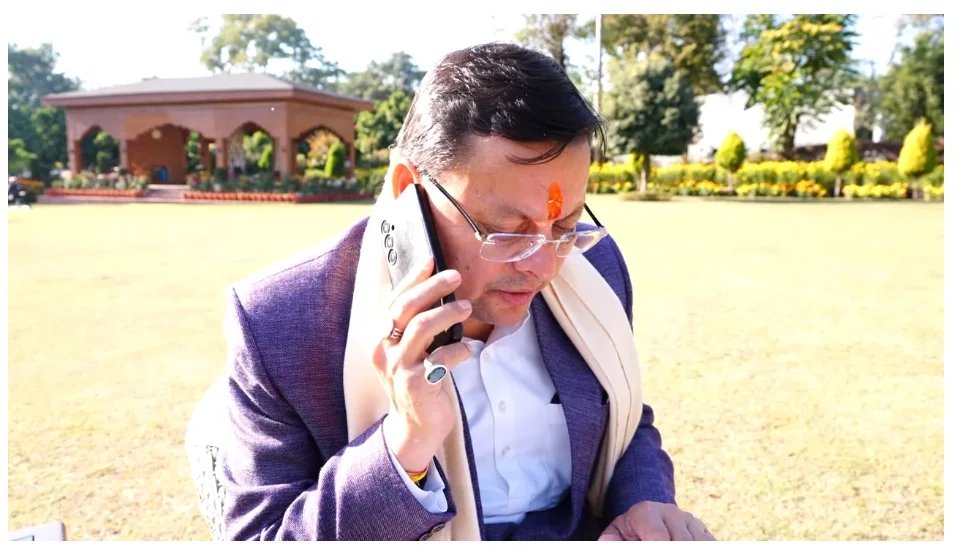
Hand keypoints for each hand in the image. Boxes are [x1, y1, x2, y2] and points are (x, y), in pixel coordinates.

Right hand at [375, 258, 472, 472]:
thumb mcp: (410, 351)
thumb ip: (416, 325)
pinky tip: (468, 350)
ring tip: (467, 307)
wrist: (415, 427)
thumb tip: (438, 289)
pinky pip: (441, 358)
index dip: (412, 278)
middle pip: (405, 308)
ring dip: (447, 313)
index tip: (431, 259)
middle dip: (432, 287)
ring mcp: (398, 368)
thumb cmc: (418, 381)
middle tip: (456, 276)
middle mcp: (383, 350)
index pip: (394, 300)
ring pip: (421, 327)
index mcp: (380, 338)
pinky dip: (459, 350)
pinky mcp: (416, 384)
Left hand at [598, 501, 714, 540]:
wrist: (648, 518)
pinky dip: (700, 547)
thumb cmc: (630, 532)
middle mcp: (671, 512)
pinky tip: (690, 547)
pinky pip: (709, 543)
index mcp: (646, 512)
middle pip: (682, 542)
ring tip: (674, 548)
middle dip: (674, 548)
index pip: (659, 538)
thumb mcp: (617, 533)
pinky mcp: (703, 530)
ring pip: (697, 542)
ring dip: (689, 547)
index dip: (657, 547)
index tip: (652, 548)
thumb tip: (605, 543)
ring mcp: (690, 521)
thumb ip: (612, 540)